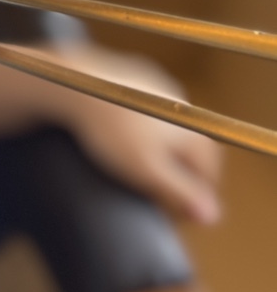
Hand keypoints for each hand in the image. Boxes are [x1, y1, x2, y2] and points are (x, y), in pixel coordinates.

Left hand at [53, 43, 222, 224]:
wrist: (78, 87)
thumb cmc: (111, 133)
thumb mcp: (146, 170)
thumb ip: (180, 193)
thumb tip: (213, 217)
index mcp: (190, 130)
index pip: (209, 172)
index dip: (198, 197)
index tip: (182, 216)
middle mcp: (182, 106)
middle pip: (194, 147)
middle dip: (186, 172)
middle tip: (167, 193)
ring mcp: (160, 87)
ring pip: (173, 125)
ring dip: (168, 147)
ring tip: (149, 164)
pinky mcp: (137, 74)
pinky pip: (151, 106)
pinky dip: (147, 124)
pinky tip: (131, 132)